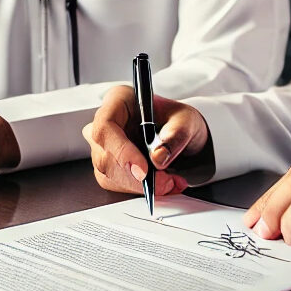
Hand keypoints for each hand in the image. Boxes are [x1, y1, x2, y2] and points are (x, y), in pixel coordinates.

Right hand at [83, 85, 213, 195]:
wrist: (180, 136)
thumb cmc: (178, 121)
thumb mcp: (186, 121)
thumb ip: (175, 135)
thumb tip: (157, 157)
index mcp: (119, 101)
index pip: (105, 126)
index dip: (121, 151)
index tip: (143, 170)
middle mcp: (106, 123)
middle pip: (105, 156)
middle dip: (135, 176)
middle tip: (165, 182)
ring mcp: (104, 147)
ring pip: (109, 174)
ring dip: (140, 186)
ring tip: (170, 182)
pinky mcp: (109, 166)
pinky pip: (117, 184)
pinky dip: (140, 190)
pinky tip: (162, 185)